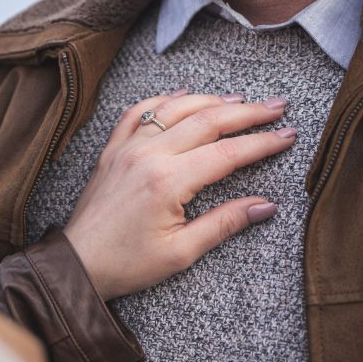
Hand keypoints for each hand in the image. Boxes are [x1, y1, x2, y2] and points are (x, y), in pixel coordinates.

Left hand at [63, 91, 295, 300]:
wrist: (75, 265)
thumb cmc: (127, 265)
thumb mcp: (180, 253)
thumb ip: (224, 223)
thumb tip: (266, 206)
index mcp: (167, 181)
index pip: (228, 153)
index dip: (262, 143)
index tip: (287, 136)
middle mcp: (147, 155)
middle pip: (207, 120)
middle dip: (247, 112)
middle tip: (277, 106)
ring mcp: (127, 147)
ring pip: (175, 108)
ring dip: (211, 100)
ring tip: (241, 100)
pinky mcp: (112, 149)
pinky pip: (139, 112)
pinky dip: (164, 99)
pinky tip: (183, 96)